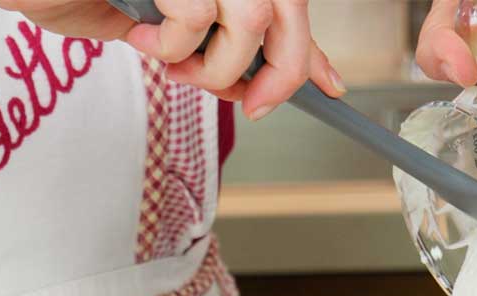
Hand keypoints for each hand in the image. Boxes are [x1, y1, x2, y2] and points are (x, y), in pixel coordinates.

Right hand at [0, 0, 344, 119]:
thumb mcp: (160, 26)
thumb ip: (213, 45)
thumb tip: (257, 83)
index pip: (283, 6)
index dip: (310, 51)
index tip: (333, 87)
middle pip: (284, 10)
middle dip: (280, 71)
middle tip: (252, 105)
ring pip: (250, 19)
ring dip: (218, 65)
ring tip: (173, 64)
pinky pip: (198, 17)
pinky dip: (175, 46)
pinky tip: (143, 39)